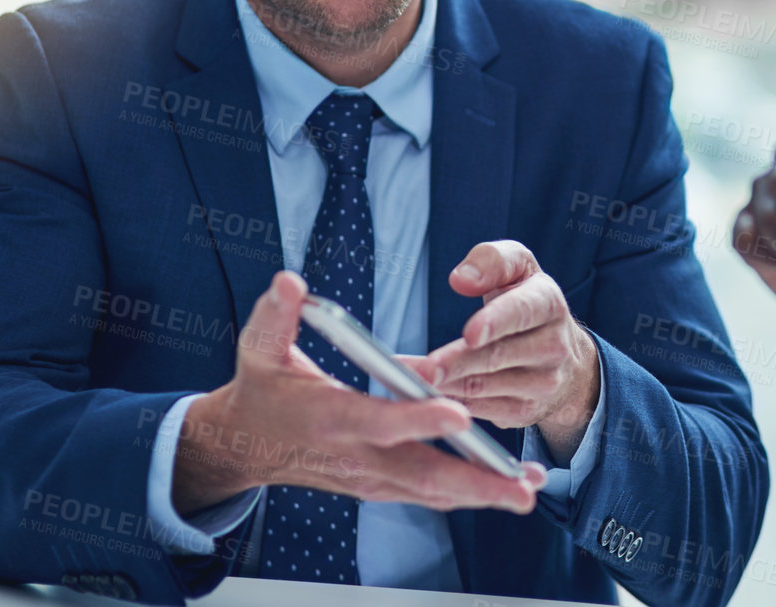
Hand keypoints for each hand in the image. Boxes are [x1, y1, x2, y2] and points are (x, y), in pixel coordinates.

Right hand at [172, 270, 546, 516]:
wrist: (244, 446)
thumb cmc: (261, 389)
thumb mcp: (259, 348)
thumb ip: (276, 314)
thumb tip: (289, 281)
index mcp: (329, 417)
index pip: (378, 421)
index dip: (417, 420)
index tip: (458, 413)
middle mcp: (356, 456)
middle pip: (422, 474)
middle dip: (475, 481)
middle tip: (523, 486)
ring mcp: (370, 478)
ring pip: (433, 492)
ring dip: (483, 492)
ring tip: (530, 487)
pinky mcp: (380, 486)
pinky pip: (430, 493)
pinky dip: (469, 493)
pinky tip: (507, 487)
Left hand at [403, 241, 600, 465]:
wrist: (565, 358)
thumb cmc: (528, 304)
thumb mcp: (519, 268)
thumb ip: (492, 261)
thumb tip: (462, 279)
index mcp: (549, 303)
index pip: (523, 311)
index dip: (496, 322)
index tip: (470, 333)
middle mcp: (553, 346)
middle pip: (498, 355)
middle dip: (457, 363)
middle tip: (424, 369)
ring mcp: (541, 383)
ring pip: (484, 387)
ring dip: (445, 385)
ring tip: (411, 379)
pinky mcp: (524, 411)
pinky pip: (479, 409)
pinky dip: (449, 403)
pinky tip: (425, 394)